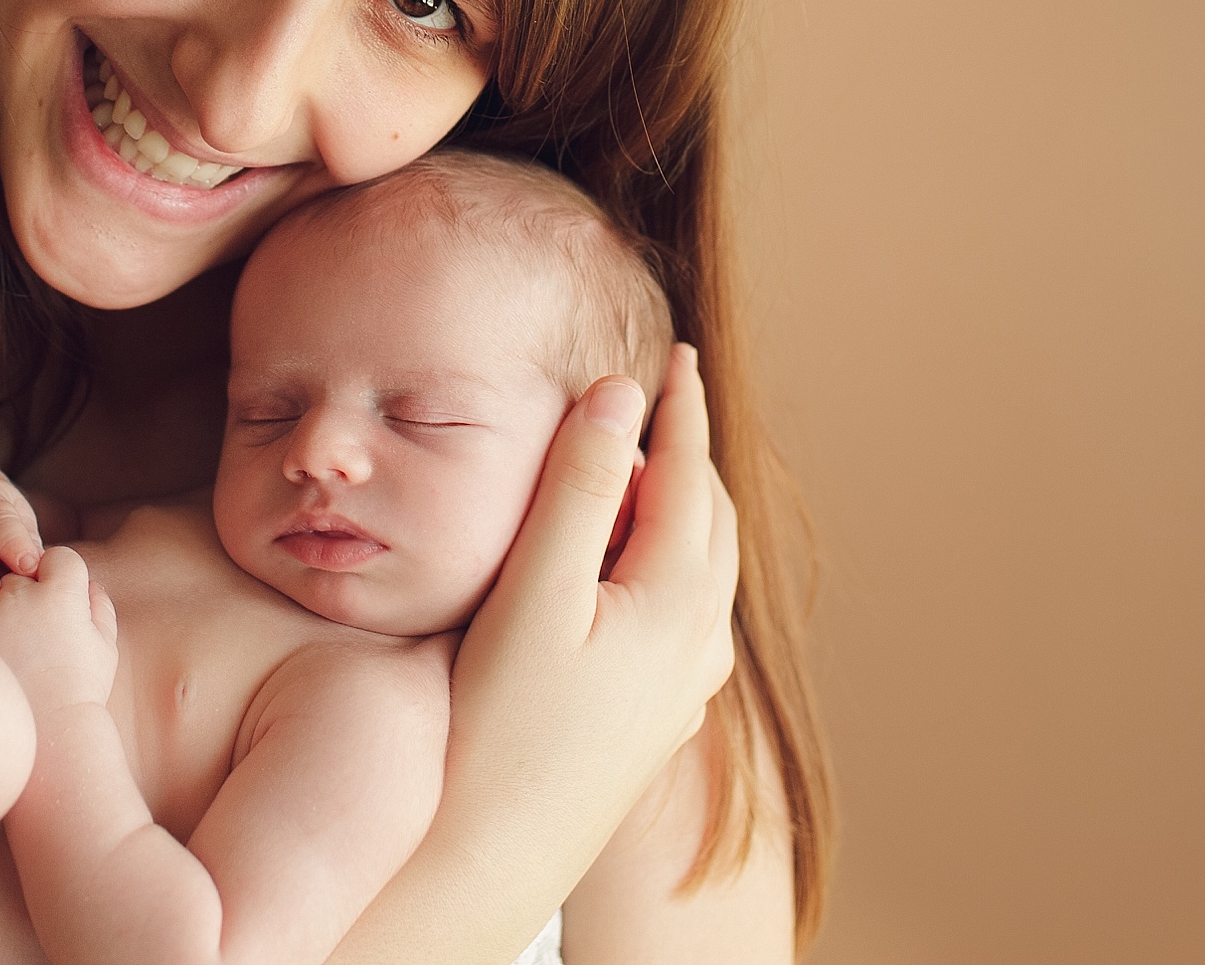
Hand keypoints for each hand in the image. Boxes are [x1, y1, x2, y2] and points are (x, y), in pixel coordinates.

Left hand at [0, 546, 117, 713]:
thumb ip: (99, 605)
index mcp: (60, 593)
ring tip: (5, 640)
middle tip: (32, 628)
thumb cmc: (80, 694)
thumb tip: (87, 584)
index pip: (58, 557)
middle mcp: (19, 595)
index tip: (60, 603)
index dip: (61, 578)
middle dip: (26, 590)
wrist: (44, 740)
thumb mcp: (105, 647)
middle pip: (20, 568)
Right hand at [368, 346, 738, 961]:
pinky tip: (627, 575)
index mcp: (677, 598)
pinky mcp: (658, 720)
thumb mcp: (535, 591)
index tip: (675, 353)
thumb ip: (578, 488)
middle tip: (660, 399)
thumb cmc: (502, 723)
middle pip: (708, 520)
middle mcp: (698, 643)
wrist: (496, 850)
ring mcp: (683, 688)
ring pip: (701, 572)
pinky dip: (666, 565)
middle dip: (687, 452)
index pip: (690, 474)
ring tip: (643, 472)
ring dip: (679, 510)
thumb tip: (618, 395)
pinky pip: (684, 615)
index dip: (680, 407)